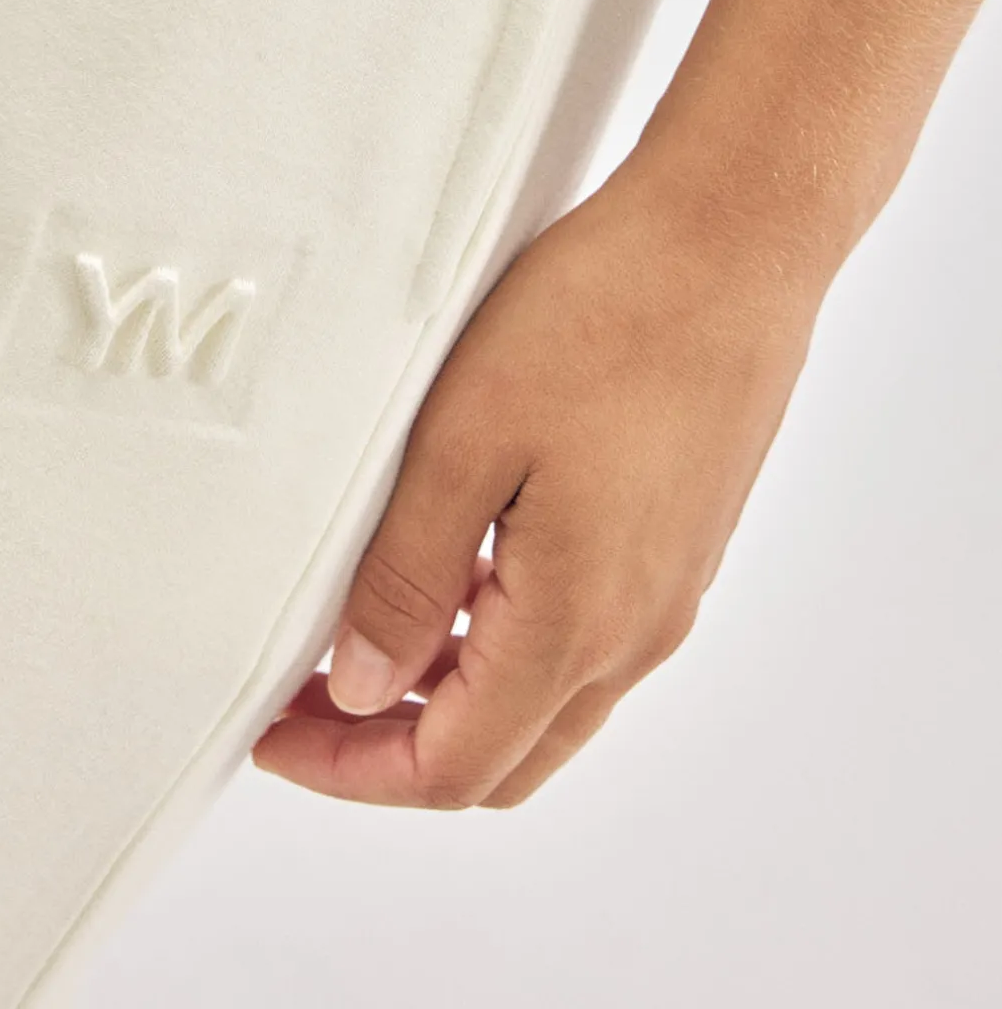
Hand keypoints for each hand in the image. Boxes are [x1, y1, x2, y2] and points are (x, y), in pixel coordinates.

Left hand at [251, 154, 831, 808]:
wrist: (734, 238)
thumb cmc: (606, 314)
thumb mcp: (466, 438)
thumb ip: (408, 577)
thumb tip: (362, 690)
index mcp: (577, 621)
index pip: (454, 768)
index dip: (352, 771)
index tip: (275, 734)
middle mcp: (636, 631)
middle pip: (505, 759)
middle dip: (395, 750)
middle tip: (306, 699)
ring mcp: (668, 589)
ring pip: (549, 704)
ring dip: (452, 697)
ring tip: (363, 629)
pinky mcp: (679, 541)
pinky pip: (585, 639)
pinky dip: (505, 645)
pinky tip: (453, 570)